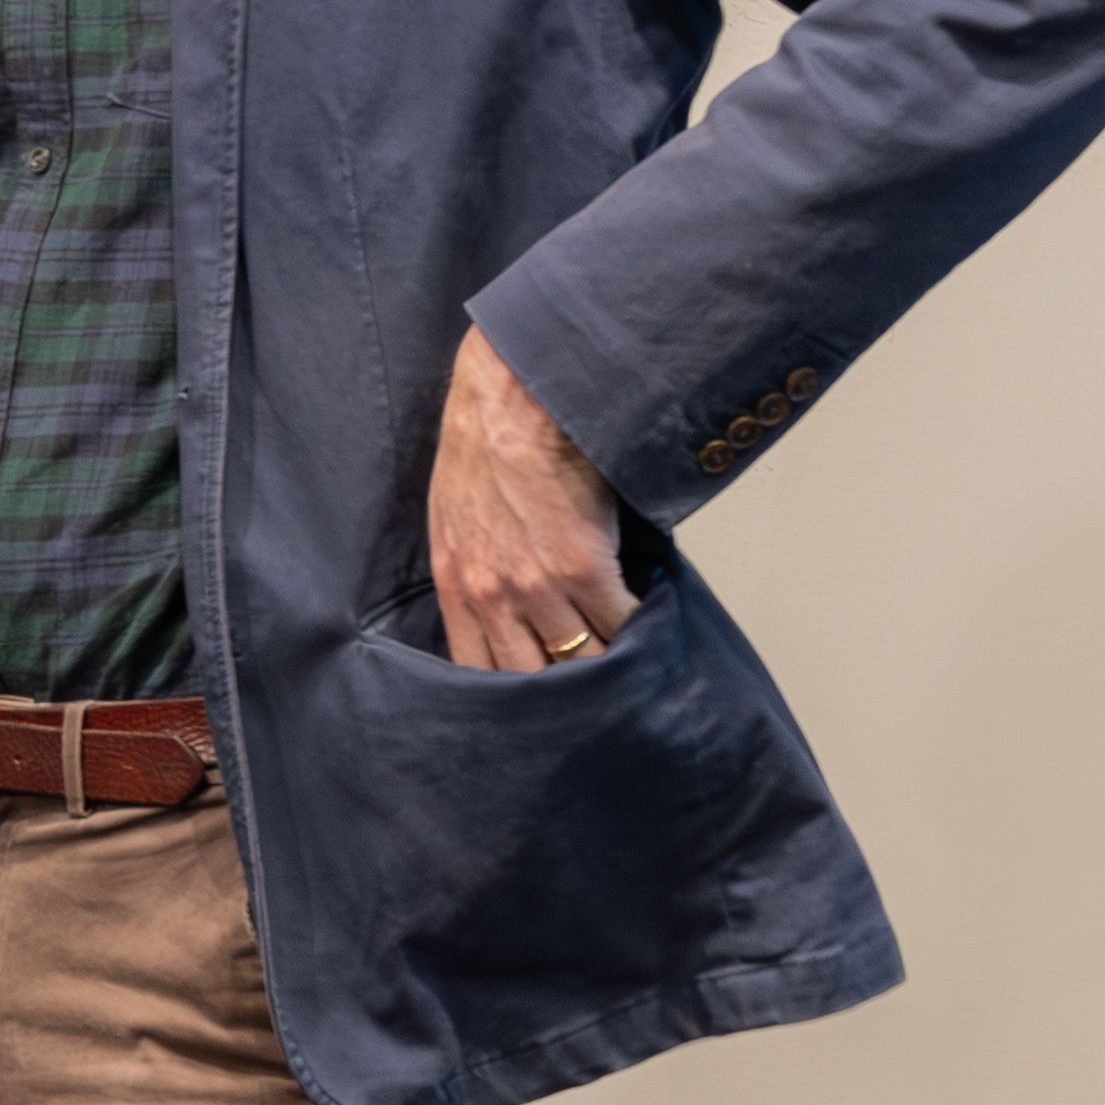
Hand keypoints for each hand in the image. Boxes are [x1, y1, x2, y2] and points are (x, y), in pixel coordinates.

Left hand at [428, 326, 640, 673]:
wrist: (517, 394)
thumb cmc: (490, 441)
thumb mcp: (457, 516)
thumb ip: (477, 569)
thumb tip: (513, 607)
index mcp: (456, 586)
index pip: (478, 673)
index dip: (510, 699)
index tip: (535, 710)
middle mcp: (490, 596)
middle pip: (531, 680)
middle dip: (563, 697)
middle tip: (593, 706)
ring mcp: (536, 588)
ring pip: (579, 661)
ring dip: (608, 669)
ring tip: (631, 676)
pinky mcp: (582, 569)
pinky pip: (618, 626)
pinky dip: (637, 633)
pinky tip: (648, 631)